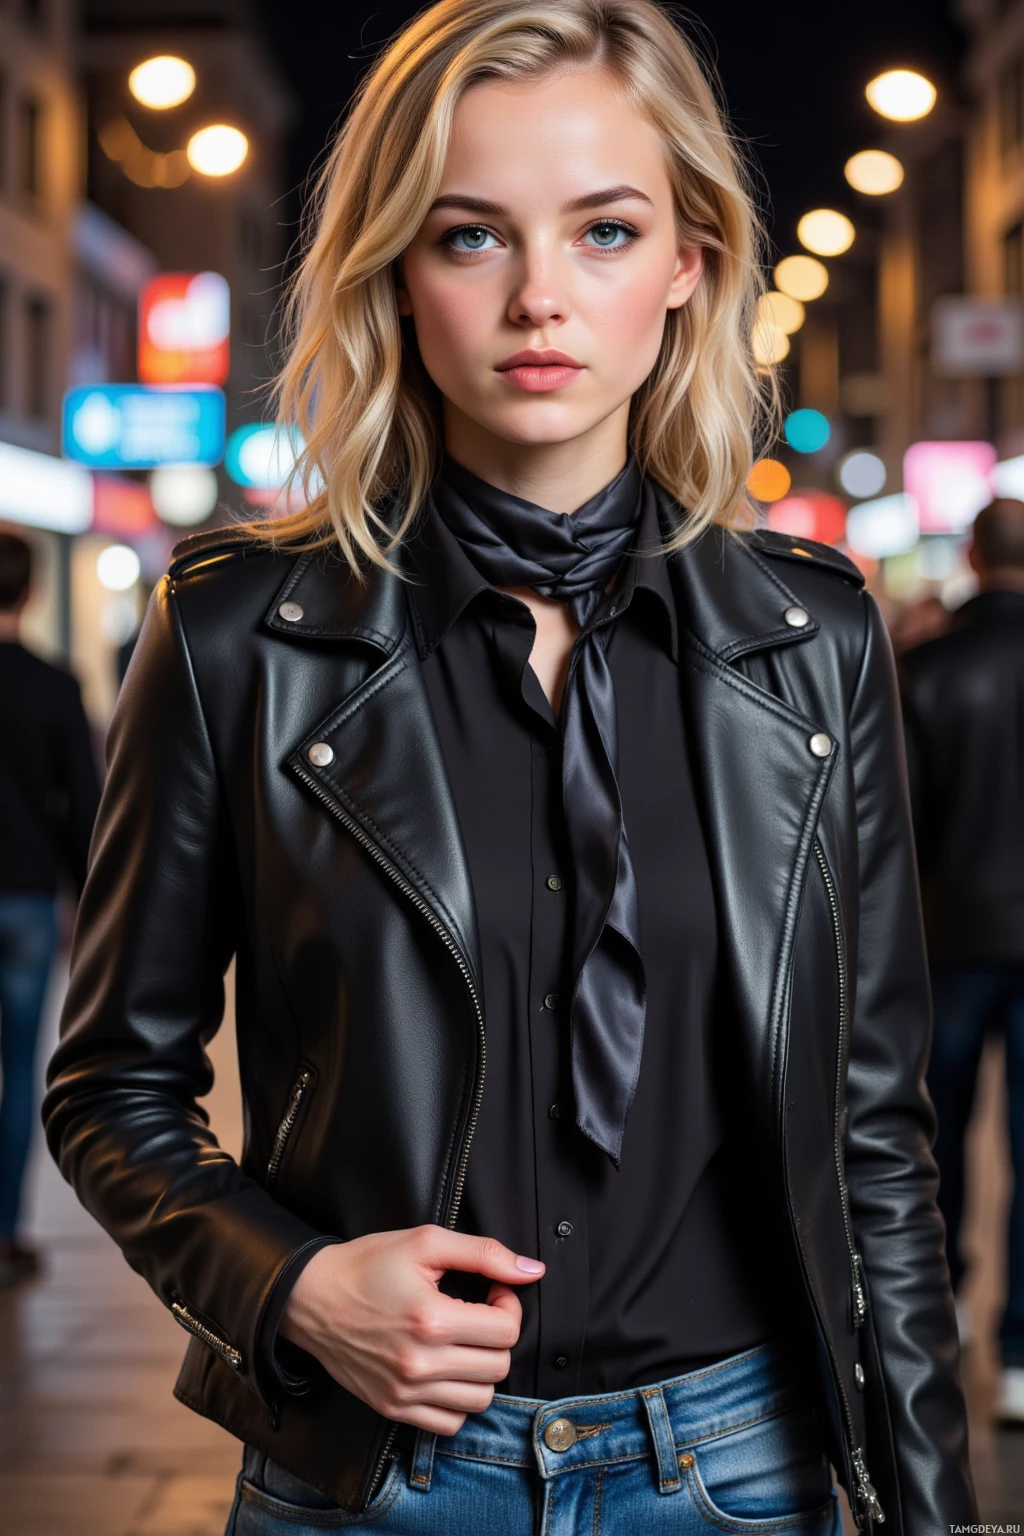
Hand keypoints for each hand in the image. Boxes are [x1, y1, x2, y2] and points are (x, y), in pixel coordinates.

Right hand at [281, 1225, 544, 1434]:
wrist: (310, 1298)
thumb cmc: (367, 1264)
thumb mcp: (425, 1242)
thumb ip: (484, 1253)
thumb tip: (533, 1270)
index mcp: (432, 1319)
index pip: (507, 1330)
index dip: (508, 1305)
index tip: (490, 1293)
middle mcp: (420, 1363)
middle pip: (499, 1366)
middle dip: (498, 1337)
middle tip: (478, 1314)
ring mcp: (405, 1392)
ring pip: (480, 1400)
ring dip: (481, 1370)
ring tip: (463, 1343)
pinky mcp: (393, 1408)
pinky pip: (450, 1423)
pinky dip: (457, 1401)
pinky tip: (446, 1371)